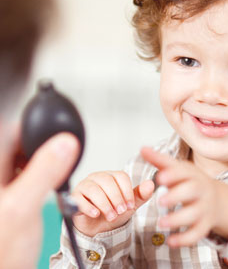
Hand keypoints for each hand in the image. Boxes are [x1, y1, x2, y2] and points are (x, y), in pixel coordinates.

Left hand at [0, 131, 79, 268]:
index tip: (52, 139)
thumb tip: (64, 143)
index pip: (9, 132)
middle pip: (16, 143)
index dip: (32, 132)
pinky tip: (40, 189)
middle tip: (48, 167)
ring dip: (38, 163)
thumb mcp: (24, 208)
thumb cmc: (0, 253)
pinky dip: (36, 175)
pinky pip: (22, 173)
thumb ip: (44, 171)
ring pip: (20, 158)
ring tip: (44, 180)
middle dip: (38, 149)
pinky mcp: (6, 194)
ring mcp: (1, 185)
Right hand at [72, 171, 154, 235]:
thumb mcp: (129, 205)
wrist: (97, 230)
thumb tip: (151, 183)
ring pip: (93, 189)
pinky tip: (96, 214)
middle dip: (116, 197)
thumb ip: (140, 195)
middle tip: (121, 211)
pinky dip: (88, 206)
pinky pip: (79, 198)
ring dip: (104, 203)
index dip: (127, 190)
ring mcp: (84, 186)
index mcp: (111, 176)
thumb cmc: (113, 213)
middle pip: (106, 181)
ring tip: (111, 216)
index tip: (131, 205)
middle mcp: (97, 178)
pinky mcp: (74, 197)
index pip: (120, 176)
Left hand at [141, 147, 227, 247]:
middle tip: (160, 201)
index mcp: (191, 174)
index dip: (172, 174)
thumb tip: (142, 148)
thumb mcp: (177, 169)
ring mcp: (204, 207)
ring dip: (178, 219)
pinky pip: (198, 233)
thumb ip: (159, 160)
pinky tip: (171, 241)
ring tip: (161, 223)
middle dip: (177, 196)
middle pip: (192, 191)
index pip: (183, 172)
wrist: (217, 198)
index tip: (159, 177)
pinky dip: (186, 239)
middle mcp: (200, 189)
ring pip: (194, 214)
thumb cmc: (190, 181)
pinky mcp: (205, 224)